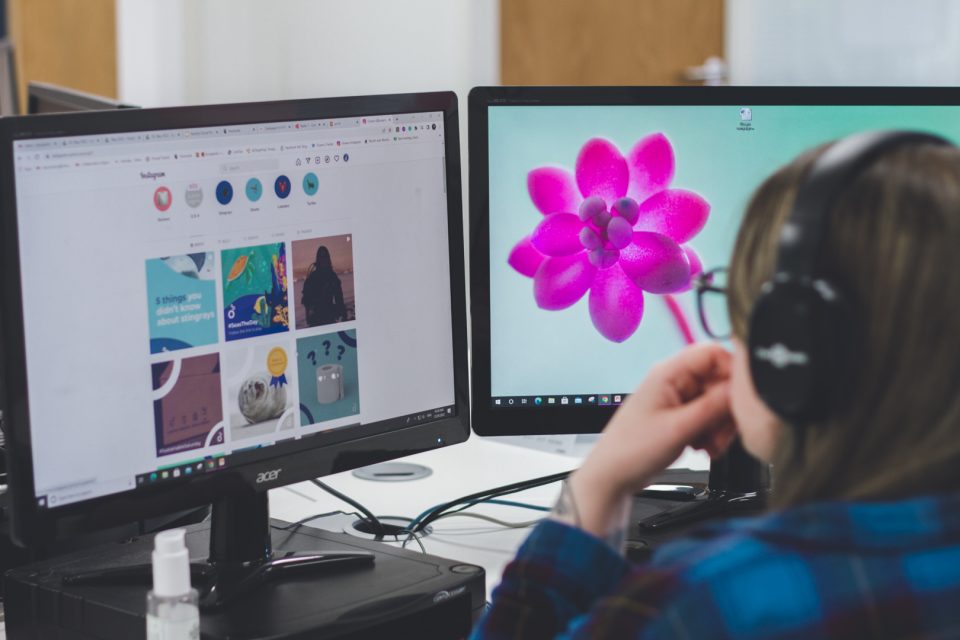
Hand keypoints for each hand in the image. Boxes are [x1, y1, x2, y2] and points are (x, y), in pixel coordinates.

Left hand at [564, 344, 735, 539]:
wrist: (613, 476)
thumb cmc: (631, 450)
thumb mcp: (678, 428)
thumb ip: (713, 407)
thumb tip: (741, 389)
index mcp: (668, 373)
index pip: (713, 353)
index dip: (733, 374)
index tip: (742, 400)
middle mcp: (674, 380)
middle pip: (720, 381)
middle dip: (727, 410)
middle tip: (721, 434)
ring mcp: (677, 398)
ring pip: (718, 402)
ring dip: (720, 426)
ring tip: (708, 446)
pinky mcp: (681, 415)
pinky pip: (709, 416)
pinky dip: (712, 432)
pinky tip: (703, 447)